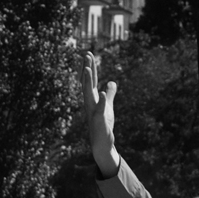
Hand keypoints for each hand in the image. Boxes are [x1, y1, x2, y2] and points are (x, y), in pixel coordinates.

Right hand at [82, 52, 119, 173]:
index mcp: (93, 99)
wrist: (102, 144)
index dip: (90, 67)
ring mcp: (93, 112)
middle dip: (87, 69)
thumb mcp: (108, 107)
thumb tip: (112, 82)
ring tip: (87, 69)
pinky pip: (99, 110)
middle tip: (86, 54)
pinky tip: (103, 92)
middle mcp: (90, 103)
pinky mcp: (99, 121)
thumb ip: (110, 94)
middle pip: (87, 83)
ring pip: (88, 94)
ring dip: (87, 81)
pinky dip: (101, 101)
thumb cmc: (104, 125)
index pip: (91, 80)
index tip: (88, 53)